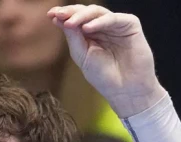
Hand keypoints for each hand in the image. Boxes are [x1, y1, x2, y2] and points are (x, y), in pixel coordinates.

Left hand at [48, 5, 166, 117]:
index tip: (50, 15)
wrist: (125, 90)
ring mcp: (116, 25)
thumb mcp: (82, 56)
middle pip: (85, 12)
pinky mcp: (130, 25)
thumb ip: (73, 37)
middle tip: (59, 15)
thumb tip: (59, 19)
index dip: (64, 15)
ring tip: (69, 23)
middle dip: (71, 12)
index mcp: (90, 34)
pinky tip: (87, 28)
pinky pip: (113, 19)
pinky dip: (99, 22)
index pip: (76, 19)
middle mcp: (103, 26)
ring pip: (98, 12)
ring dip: (82, 16)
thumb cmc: (104, 76)